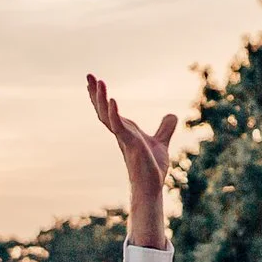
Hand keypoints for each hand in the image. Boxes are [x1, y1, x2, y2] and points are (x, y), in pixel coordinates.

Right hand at [88, 74, 174, 248]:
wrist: (152, 186)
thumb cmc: (152, 167)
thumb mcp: (161, 142)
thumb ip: (164, 129)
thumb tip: (172, 115)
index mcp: (125, 131)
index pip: (109, 110)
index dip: (101, 97)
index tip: (95, 81)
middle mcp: (120, 133)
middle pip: (103, 109)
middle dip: (95, 93)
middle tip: (88, 75)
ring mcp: (124, 138)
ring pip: (107, 115)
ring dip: (101, 98)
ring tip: (98, 81)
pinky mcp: (130, 144)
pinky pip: (118, 127)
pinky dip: (114, 113)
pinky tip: (112, 100)